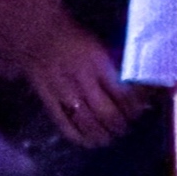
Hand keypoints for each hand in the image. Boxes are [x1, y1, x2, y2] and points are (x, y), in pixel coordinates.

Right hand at [24, 10, 147, 147]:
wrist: (37, 33)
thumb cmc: (73, 37)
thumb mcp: (99, 46)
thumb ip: (113, 66)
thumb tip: (133, 86)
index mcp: (99, 62)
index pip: (122, 93)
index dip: (132, 108)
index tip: (139, 112)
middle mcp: (83, 79)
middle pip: (107, 112)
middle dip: (120, 125)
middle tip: (126, 128)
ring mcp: (64, 92)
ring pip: (87, 122)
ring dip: (102, 134)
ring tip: (110, 137)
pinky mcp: (48, 100)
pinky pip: (64, 124)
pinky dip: (78, 137)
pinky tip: (88, 142)